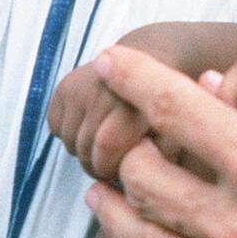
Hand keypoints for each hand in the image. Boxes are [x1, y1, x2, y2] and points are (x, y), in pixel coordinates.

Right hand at [48, 22, 201, 181]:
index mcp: (132, 100)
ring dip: (86, 151)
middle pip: (86, 152)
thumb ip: (163, 158)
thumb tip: (145, 181)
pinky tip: (94, 124)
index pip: (105, 149)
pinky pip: (56, 125)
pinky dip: (70, 132)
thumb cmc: (170, 100)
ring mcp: (80, 85)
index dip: (113, 170)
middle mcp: (102, 90)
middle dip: (101, 167)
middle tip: (120, 163)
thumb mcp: (180, 130)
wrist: (155, 56)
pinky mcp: (64, 85)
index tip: (130, 173)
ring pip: (70, 143)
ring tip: (110, 142)